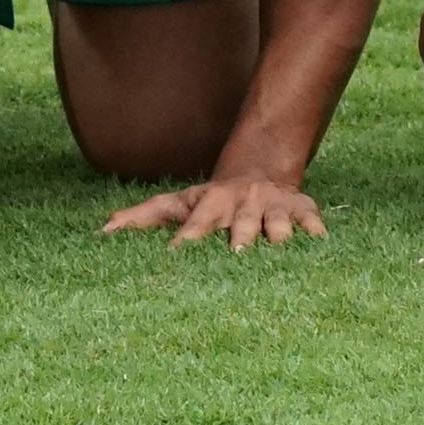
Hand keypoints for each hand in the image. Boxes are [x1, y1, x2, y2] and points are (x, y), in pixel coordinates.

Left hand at [105, 177, 328, 250]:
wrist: (258, 171)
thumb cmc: (211, 199)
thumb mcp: (178, 202)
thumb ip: (142, 218)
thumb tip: (102, 232)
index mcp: (212, 203)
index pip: (197, 221)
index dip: (188, 236)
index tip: (176, 253)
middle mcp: (243, 203)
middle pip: (241, 221)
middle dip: (239, 235)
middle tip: (236, 252)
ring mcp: (273, 206)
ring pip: (278, 221)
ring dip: (279, 233)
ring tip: (279, 246)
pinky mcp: (302, 209)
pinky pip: (311, 218)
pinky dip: (316, 229)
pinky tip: (321, 241)